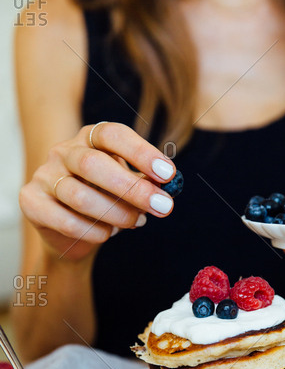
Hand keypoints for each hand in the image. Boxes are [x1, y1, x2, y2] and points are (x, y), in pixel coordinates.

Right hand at [19, 122, 175, 259]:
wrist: (72, 233)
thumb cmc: (105, 202)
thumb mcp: (128, 189)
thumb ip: (144, 184)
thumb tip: (166, 189)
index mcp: (90, 138)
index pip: (113, 134)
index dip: (141, 152)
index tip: (168, 174)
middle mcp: (64, 151)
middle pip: (94, 164)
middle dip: (133, 188)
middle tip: (162, 207)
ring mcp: (45, 175)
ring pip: (80, 196)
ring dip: (116, 214)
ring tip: (136, 223)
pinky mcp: (32, 202)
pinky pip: (66, 221)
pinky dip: (94, 232)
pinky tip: (108, 234)